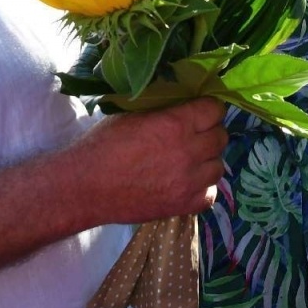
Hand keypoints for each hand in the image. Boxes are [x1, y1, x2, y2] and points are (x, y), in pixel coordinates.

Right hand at [77, 98, 227, 222]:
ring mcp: (188, 182)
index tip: (199, 111)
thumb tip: (184, 101)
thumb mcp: (133, 114)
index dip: (208, 108)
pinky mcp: (183, 206)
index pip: (215, 109)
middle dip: (209, 132)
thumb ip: (164, 109)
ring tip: (190, 160)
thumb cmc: (104, 145)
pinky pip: (210, 195)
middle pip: (221, 137)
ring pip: (218, 167)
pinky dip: (202, 188)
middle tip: (194, 135)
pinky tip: (187, 182)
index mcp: (176, 124)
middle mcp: (188, 152)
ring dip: (207, 161)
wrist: (86, 187)